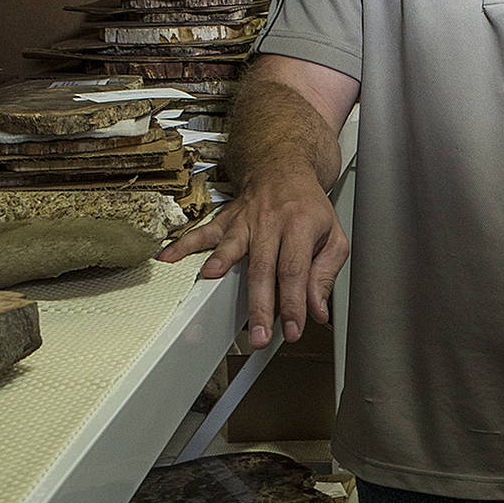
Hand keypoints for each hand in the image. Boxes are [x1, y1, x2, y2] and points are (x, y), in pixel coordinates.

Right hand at [157, 180, 348, 347]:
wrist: (282, 167)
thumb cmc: (308, 207)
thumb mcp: (334, 237)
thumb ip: (326, 275)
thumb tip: (317, 310)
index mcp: (300, 226)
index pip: (295, 271)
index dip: (293, 304)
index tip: (292, 329)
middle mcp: (271, 222)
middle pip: (262, 267)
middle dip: (259, 305)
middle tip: (258, 335)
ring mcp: (245, 220)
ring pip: (231, 246)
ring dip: (219, 262)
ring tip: (209, 280)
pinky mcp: (225, 219)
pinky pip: (203, 232)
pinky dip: (184, 245)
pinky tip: (169, 258)